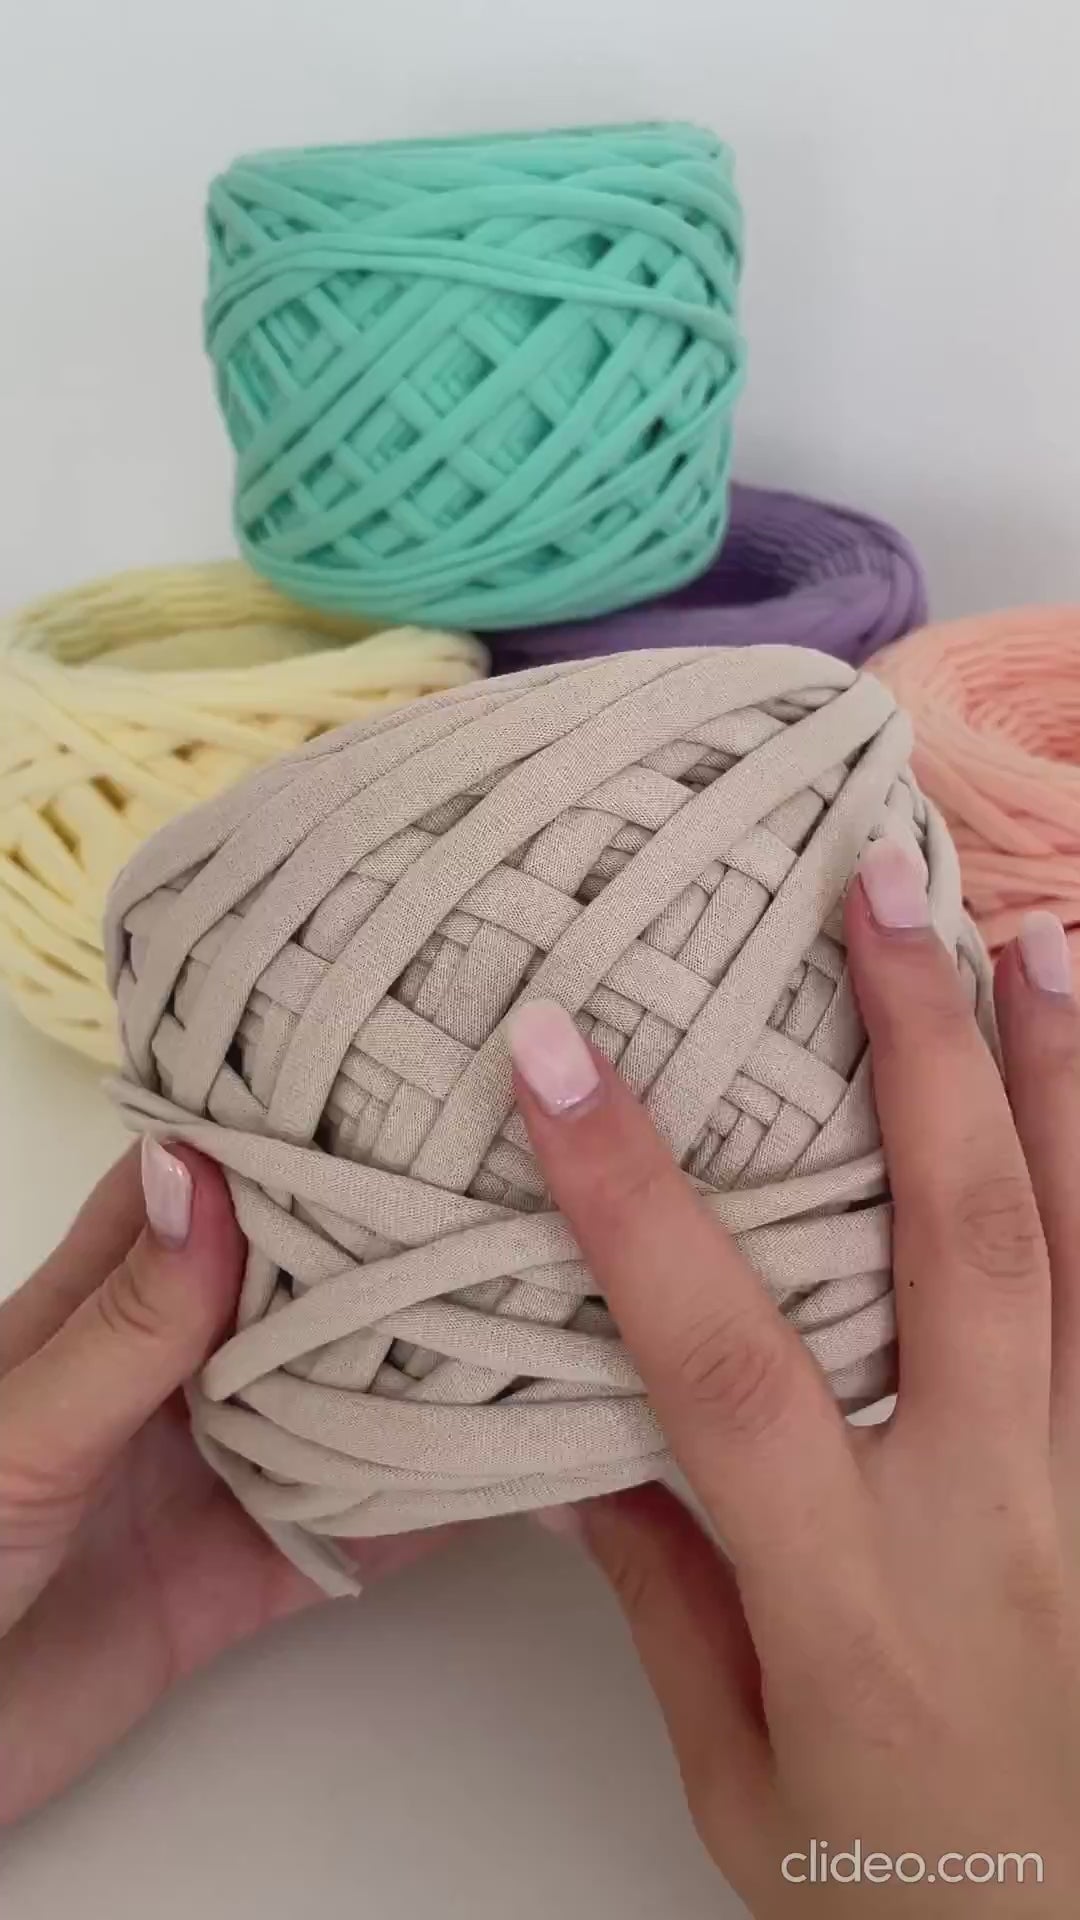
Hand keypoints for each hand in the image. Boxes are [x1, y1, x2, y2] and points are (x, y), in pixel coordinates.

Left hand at [0, 1141, 437, 1824]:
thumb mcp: (22, 1431)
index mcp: (97, 1311)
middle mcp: (162, 1380)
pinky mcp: (224, 1585)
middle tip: (504, 1194)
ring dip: (412, 1376)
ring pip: (330, 1407)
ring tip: (533, 1316)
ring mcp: (198, 1480)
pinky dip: (414, 1516)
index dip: (283, 1134)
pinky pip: (338, 1541)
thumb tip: (202, 1169)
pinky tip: (500, 1478)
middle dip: (382, 1244)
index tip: (389, 1089)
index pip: (201, 1188)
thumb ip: (124, 1323)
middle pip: (290, 1292)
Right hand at [509, 842, 1079, 1916]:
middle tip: (877, 889)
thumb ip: (668, 1599)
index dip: (631, 1196)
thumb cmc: (906, 1893)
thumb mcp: (744, 1779)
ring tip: (1030, 931)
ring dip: (1061, 1078)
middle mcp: (993, 1509)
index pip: (722, 1356)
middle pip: (959, 1238)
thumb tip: (577, 1444)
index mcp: (852, 1588)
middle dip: (916, 1046)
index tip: (554, 1053)